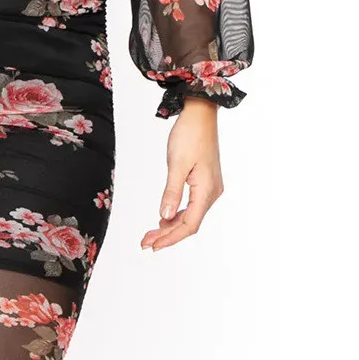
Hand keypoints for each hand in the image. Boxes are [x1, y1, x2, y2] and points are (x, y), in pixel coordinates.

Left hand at [141, 96, 223, 251]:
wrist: (200, 114)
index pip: (189, 224)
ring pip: (191, 215)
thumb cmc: (189, 135)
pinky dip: (177, 213)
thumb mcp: (176, 164)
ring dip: (171, 225)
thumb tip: (165, 216)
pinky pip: (192, 204)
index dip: (170, 237)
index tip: (152, 245)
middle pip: (190, 223)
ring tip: (151, 233)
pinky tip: (164, 217)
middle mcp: (212, 192)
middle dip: (167, 234)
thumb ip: (171, 192)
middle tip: (146, 242)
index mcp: (207, 191)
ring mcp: (210, 187)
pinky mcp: (205, 181)